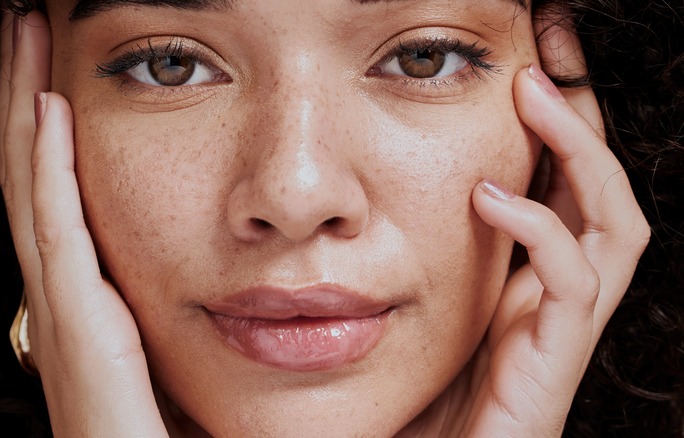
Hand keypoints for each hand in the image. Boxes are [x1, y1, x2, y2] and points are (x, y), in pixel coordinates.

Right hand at [0, 11, 167, 436]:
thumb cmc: (161, 429)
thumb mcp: (166, 349)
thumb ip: (169, 302)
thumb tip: (211, 258)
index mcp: (84, 295)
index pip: (57, 190)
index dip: (45, 124)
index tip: (53, 64)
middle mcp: (61, 295)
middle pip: (32, 174)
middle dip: (23, 94)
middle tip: (23, 28)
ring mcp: (61, 311)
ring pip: (33, 188)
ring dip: (26, 109)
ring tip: (23, 42)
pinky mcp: (78, 330)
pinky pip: (57, 234)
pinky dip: (48, 169)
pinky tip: (48, 113)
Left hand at [457, 12, 648, 436]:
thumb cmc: (425, 393)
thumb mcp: (431, 301)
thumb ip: (435, 250)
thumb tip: (404, 185)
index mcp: (530, 276)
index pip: (563, 183)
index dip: (561, 119)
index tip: (534, 54)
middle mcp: (558, 294)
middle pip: (604, 190)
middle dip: (585, 115)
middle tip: (548, 49)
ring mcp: (563, 326)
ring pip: (614, 225)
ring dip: (579, 153)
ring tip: (532, 97)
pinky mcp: (553, 360)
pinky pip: (571, 284)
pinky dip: (539, 230)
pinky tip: (490, 198)